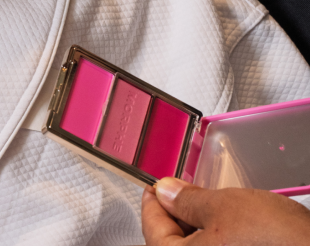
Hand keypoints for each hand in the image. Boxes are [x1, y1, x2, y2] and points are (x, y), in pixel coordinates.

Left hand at [141, 178, 309, 244]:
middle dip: (175, 219)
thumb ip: (186, 200)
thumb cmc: (276, 241)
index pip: (152, 230)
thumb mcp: (223, 207)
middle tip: (181, 195)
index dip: (151, 203)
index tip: (154, 187)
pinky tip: (229, 234)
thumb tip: (166, 192)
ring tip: (209, 212)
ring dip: (198, 235)